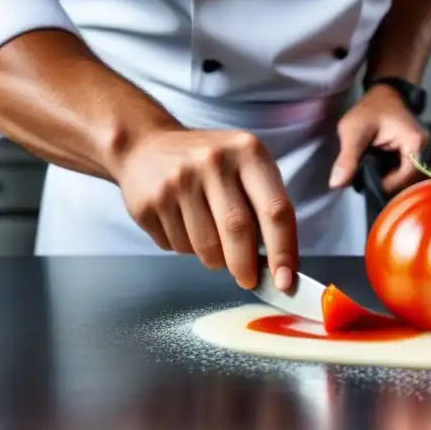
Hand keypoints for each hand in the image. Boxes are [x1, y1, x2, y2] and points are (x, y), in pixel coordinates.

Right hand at [114, 127, 297, 290]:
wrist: (145, 147)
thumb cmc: (209, 165)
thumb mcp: (245, 166)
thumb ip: (265, 207)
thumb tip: (279, 266)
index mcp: (247, 151)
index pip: (275, 209)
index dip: (283, 251)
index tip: (285, 282)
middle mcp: (213, 162)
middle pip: (238, 230)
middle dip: (246, 266)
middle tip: (248, 279)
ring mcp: (179, 181)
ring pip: (207, 247)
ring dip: (215, 259)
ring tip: (210, 240)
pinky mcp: (151, 202)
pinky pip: (177, 247)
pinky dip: (187, 249)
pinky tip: (182, 224)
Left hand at [329, 85, 427, 194]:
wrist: (383, 95)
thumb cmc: (369, 109)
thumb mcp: (353, 131)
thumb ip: (347, 158)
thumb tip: (336, 184)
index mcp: (415, 143)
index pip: (403, 178)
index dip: (383, 185)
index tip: (363, 184)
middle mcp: (424, 150)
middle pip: (405, 180)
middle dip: (383, 183)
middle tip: (361, 181)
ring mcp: (421, 153)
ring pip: (403, 178)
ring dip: (385, 179)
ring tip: (366, 175)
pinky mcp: (414, 155)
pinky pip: (402, 171)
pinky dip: (387, 174)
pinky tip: (374, 170)